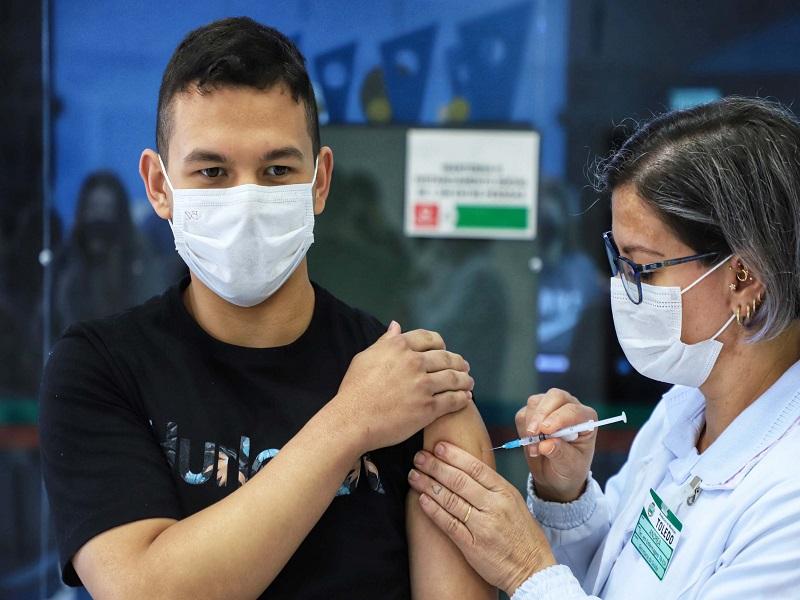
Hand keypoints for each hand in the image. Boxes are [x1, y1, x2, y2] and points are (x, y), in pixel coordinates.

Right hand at [334, 322, 473, 452]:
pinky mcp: (428, 408)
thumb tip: (396, 326)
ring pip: (453, 378)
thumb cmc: (354, 389)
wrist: (352, 420)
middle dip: (458, 362)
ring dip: (465, 379)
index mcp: (399, 347)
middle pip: (446, 357)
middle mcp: (413, 362)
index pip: (429, 338)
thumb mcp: (365, 358)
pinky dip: (463, 398)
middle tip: (464, 366)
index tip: (443, 349)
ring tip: (469, 382)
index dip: (439, 343)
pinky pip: (453, 400)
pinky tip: (466, 398)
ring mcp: (423, 385)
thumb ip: (385, 342)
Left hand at [407, 442, 555, 595]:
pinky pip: (448, 523)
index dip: (454, 455)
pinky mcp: (472, 545)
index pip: (476, 467)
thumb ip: (492, 487)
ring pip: (450, 499)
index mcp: (505, 492)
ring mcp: (483, 526)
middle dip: (435, 466)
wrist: (533, 569)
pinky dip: (433, 510)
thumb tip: (466, 469)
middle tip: (419, 457)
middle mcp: (494, 506)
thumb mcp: (514, 503)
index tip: (438, 446)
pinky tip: (421, 499)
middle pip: (459, 480)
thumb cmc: (523, 535)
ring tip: (414, 475)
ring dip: (428, 485)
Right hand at [516, 388, 596, 501]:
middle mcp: (569, 407)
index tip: (546, 430)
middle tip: (533, 433)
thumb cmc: (569, 469)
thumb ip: (560, 454)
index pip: (573, 410)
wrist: (555, 474)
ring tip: (535, 449)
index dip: (559, 418)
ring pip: (535, 403)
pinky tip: (531, 444)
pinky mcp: (533, 413)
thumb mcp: (569, 467)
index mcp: (585, 418)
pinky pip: (523, 414)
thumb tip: (545, 444)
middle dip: (542, 414)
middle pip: (554, 396)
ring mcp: (550, 408)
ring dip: (531, 424)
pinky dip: (523, 429)